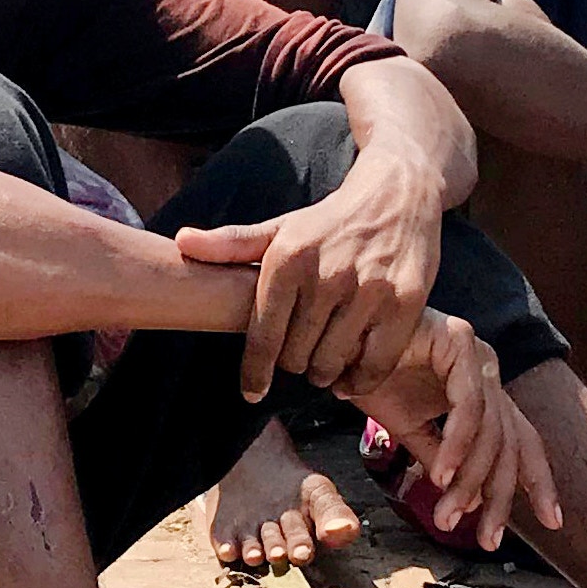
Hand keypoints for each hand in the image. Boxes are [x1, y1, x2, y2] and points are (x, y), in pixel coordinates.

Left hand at [177, 144, 446, 400]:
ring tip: (325, 358)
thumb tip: (181, 242)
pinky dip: (359, 380)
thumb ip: (230, 244)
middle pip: (296, 357)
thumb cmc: (329, 222)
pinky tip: (352, 374)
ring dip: (325, 372)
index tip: (251, 393)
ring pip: (332, 364)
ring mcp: (369, 290)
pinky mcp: (406, 303)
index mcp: (288, 258)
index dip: (254, 372)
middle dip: (294, 363)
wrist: (397, 194)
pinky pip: (374, 366)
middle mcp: (327, 274)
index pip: (262, 336)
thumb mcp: (279, 228)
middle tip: (301, 353)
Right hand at [347, 312, 561, 549]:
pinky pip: (470, 407)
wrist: (331, 340)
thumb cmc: (367, 376)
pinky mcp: (458, 342)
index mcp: (481, 388)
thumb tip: (465, 500)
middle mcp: (486, 368)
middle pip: (512, 442)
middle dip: (502, 496)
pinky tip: (440, 476)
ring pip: (492, 431)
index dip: (537, 481)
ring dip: (470, 481)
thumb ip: (440, 458)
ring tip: (448, 515)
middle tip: (486, 539)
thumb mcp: (409, 428)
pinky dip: (457, 446)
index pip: (521, 440)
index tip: (552, 523)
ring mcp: (476, 353)